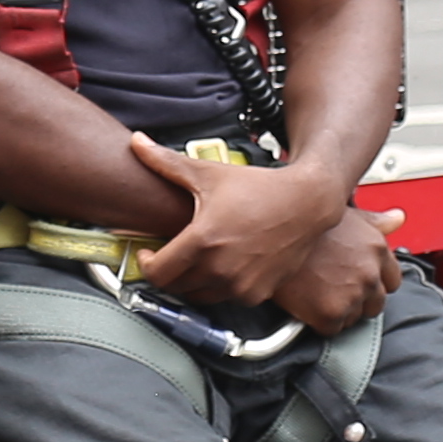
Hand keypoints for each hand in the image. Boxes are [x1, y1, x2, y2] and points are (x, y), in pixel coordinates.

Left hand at [128, 136, 399, 330]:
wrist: (307, 202)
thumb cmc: (257, 186)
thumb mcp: (208, 172)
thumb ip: (165, 162)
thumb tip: (135, 142)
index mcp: (202, 241)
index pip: (157, 273)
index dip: (146, 264)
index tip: (149, 254)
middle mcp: (220, 268)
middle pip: (175, 287)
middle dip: (168, 273)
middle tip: (170, 256)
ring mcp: (241, 285)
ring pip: (199, 296)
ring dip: (191, 283)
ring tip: (195, 261)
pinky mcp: (258, 294)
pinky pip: (226, 299)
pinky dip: (219, 288)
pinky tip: (222, 267)